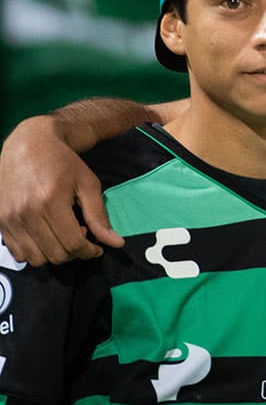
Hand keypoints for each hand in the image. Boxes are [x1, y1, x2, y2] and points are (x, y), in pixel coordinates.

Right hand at [0, 116, 120, 265]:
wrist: (28, 146)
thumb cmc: (63, 162)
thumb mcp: (88, 184)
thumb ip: (99, 216)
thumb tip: (116, 243)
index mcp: (51, 202)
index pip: (73, 244)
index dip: (89, 252)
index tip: (97, 248)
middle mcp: (26, 213)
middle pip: (55, 255)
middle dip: (74, 253)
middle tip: (80, 237)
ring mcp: (9, 219)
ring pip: (35, 258)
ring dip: (53, 254)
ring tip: (63, 235)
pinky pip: (17, 252)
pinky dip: (34, 252)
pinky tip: (45, 236)